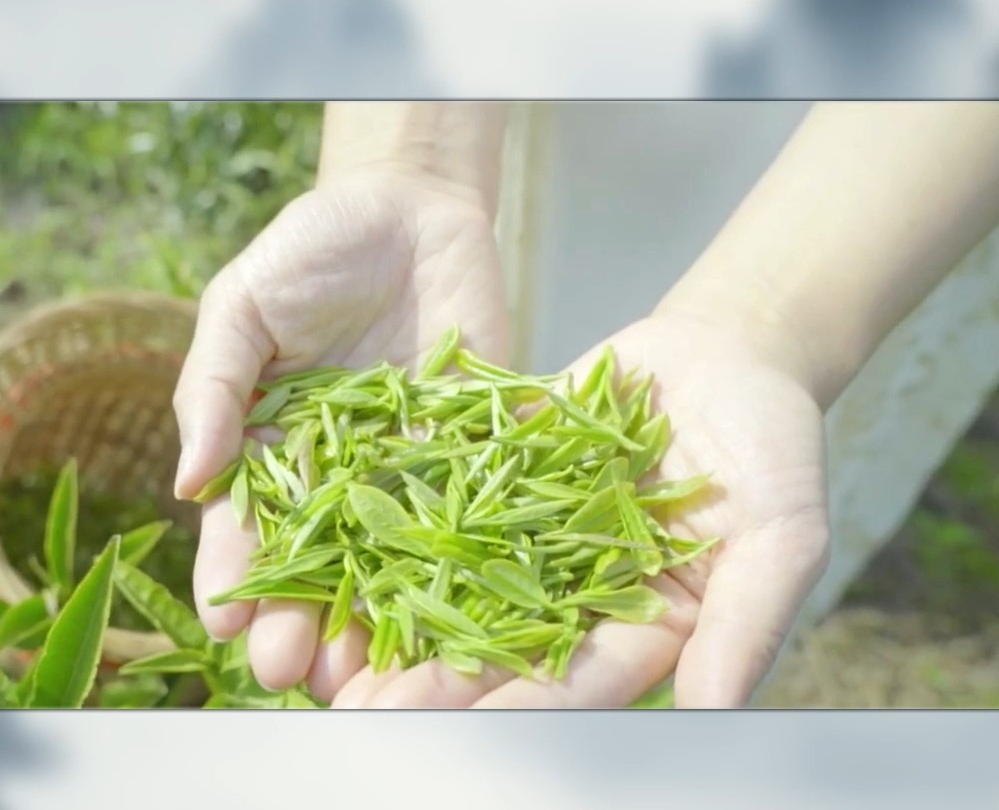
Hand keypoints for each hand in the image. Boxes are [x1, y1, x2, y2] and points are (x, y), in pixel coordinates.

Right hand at [172, 169, 507, 698]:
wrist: (409, 207)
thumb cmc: (310, 249)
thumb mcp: (244, 305)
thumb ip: (215, 385)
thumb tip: (189, 482)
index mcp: (274, 446)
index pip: (248, 527)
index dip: (236, 578)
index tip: (228, 628)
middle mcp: (342, 470)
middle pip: (321, 560)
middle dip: (306, 617)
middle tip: (297, 674)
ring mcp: (411, 462)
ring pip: (394, 553)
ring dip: (381, 612)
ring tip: (369, 671)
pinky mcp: (476, 443)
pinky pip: (476, 503)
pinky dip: (471, 552)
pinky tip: (462, 602)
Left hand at [329, 313, 829, 707]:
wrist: (732, 350)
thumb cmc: (777, 447)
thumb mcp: (782, 536)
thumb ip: (746, 623)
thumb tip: (716, 716)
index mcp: (644, 621)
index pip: (576, 680)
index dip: (514, 709)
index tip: (448, 735)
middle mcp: (580, 585)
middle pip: (502, 642)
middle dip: (436, 678)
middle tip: (361, 709)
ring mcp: (537, 527)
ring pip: (462, 577)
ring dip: (402, 611)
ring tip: (333, 643)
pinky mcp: (508, 469)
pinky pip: (455, 488)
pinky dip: (405, 509)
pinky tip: (345, 531)